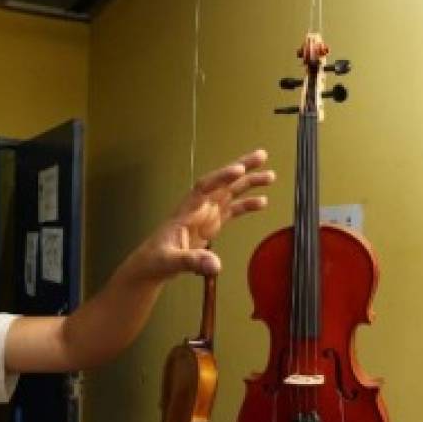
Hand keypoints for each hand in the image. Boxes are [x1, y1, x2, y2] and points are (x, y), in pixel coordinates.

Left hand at [133, 149, 274, 279]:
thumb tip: (215, 265)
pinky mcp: (211, 224)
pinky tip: (263, 201)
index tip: (238, 170)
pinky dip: (246, 205)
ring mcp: (205, 215)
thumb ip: (192, 261)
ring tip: (271, 175)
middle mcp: (198, 208)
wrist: (152, 265)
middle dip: (241, 168)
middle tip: (262, 156)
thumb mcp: (171, 262)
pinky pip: (231, 210)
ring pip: (229, 193)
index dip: (221, 178)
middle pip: (221, 183)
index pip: (204, 188)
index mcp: (186, 211)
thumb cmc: (156, 260)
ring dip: (249, 183)